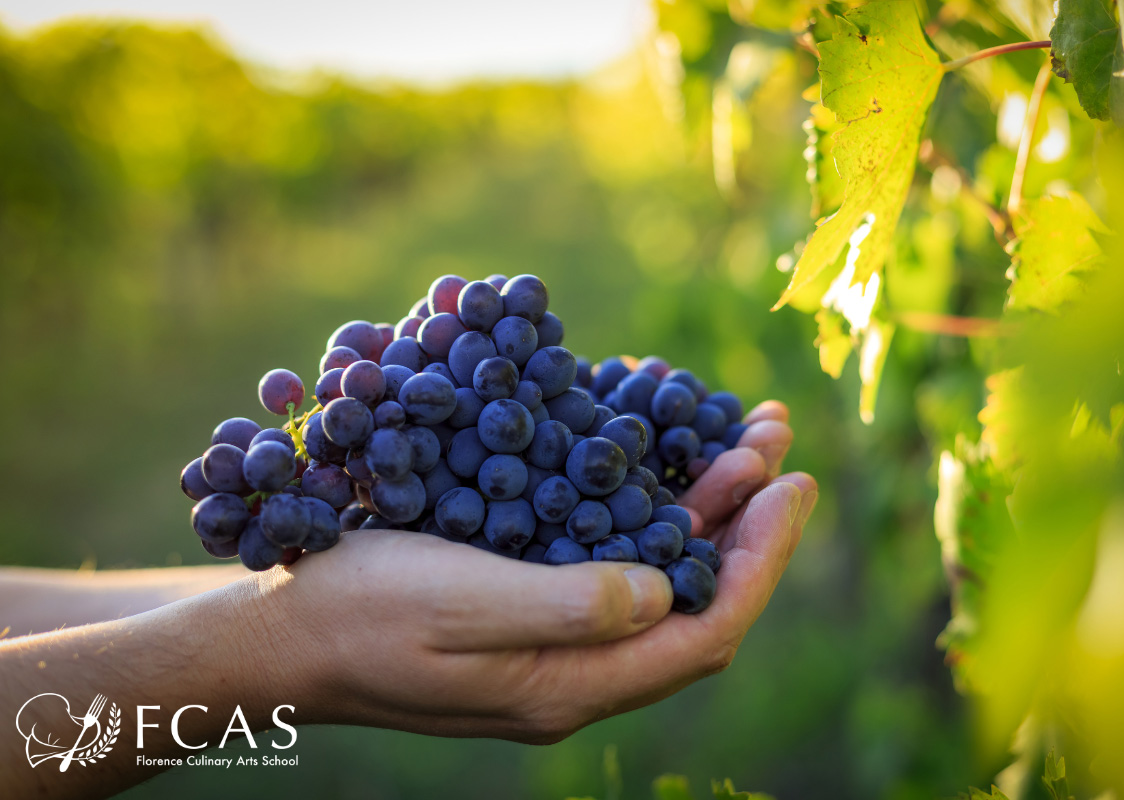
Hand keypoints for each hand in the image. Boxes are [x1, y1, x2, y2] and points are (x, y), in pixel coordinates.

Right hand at [256, 400, 817, 742]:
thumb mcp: (459, 607)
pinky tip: (651, 454)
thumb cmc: (359, 614)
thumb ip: (569, 607)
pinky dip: (643, 506)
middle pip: (692, 599)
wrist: (280, 632)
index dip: (760, 562)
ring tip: (737, 436)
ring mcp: (552, 642)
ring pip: (656, 577)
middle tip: (771, 439)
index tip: (791, 484)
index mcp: (569, 685)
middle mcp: (575, 672)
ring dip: (701, 508)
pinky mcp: (526, 607)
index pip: (703, 633)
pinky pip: (609, 559)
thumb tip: (667, 588)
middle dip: (744, 522)